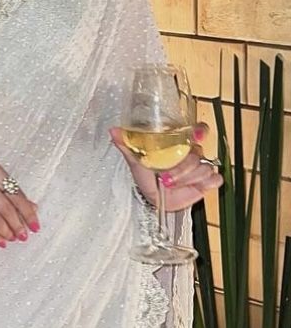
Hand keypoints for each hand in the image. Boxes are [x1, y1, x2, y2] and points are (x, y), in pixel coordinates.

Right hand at [0, 146, 39, 247]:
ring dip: (7, 232)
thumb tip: (31, 207)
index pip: (16, 194)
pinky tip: (0, 241)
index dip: (28, 212)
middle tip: (24, 235)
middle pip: (7, 209)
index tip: (35, 224)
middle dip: (19, 225)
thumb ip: (9, 189)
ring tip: (13, 238)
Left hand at [109, 124, 223, 211]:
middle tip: (167, 175)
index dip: (199, 131)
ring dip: (187, 177)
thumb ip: (127, 143)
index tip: (195, 134)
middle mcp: (190, 152)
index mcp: (177, 142)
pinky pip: (214, 179)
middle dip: (183, 165)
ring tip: (171, 183)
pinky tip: (195, 186)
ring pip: (204, 167)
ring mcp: (199, 167)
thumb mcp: (136, 158)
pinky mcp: (205, 182)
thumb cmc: (147, 174)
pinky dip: (206, 183)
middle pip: (198, 152)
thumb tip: (114, 131)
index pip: (196, 130)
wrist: (153, 197)